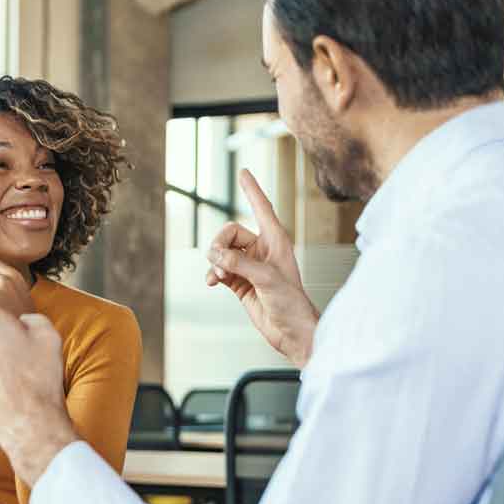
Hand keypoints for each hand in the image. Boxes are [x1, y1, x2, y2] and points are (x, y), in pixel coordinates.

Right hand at [206, 169, 319, 366]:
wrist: (292, 332)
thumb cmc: (292, 304)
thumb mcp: (267, 279)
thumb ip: (239, 264)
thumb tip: (214, 256)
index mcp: (276, 241)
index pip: (261, 208)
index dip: (252, 189)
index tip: (243, 172)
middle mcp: (262, 250)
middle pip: (230, 233)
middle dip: (219, 245)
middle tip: (217, 261)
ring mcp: (250, 265)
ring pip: (222, 252)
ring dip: (215, 262)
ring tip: (218, 277)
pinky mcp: (240, 282)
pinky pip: (219, 269)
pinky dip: (213, 274)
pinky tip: (212, 284)